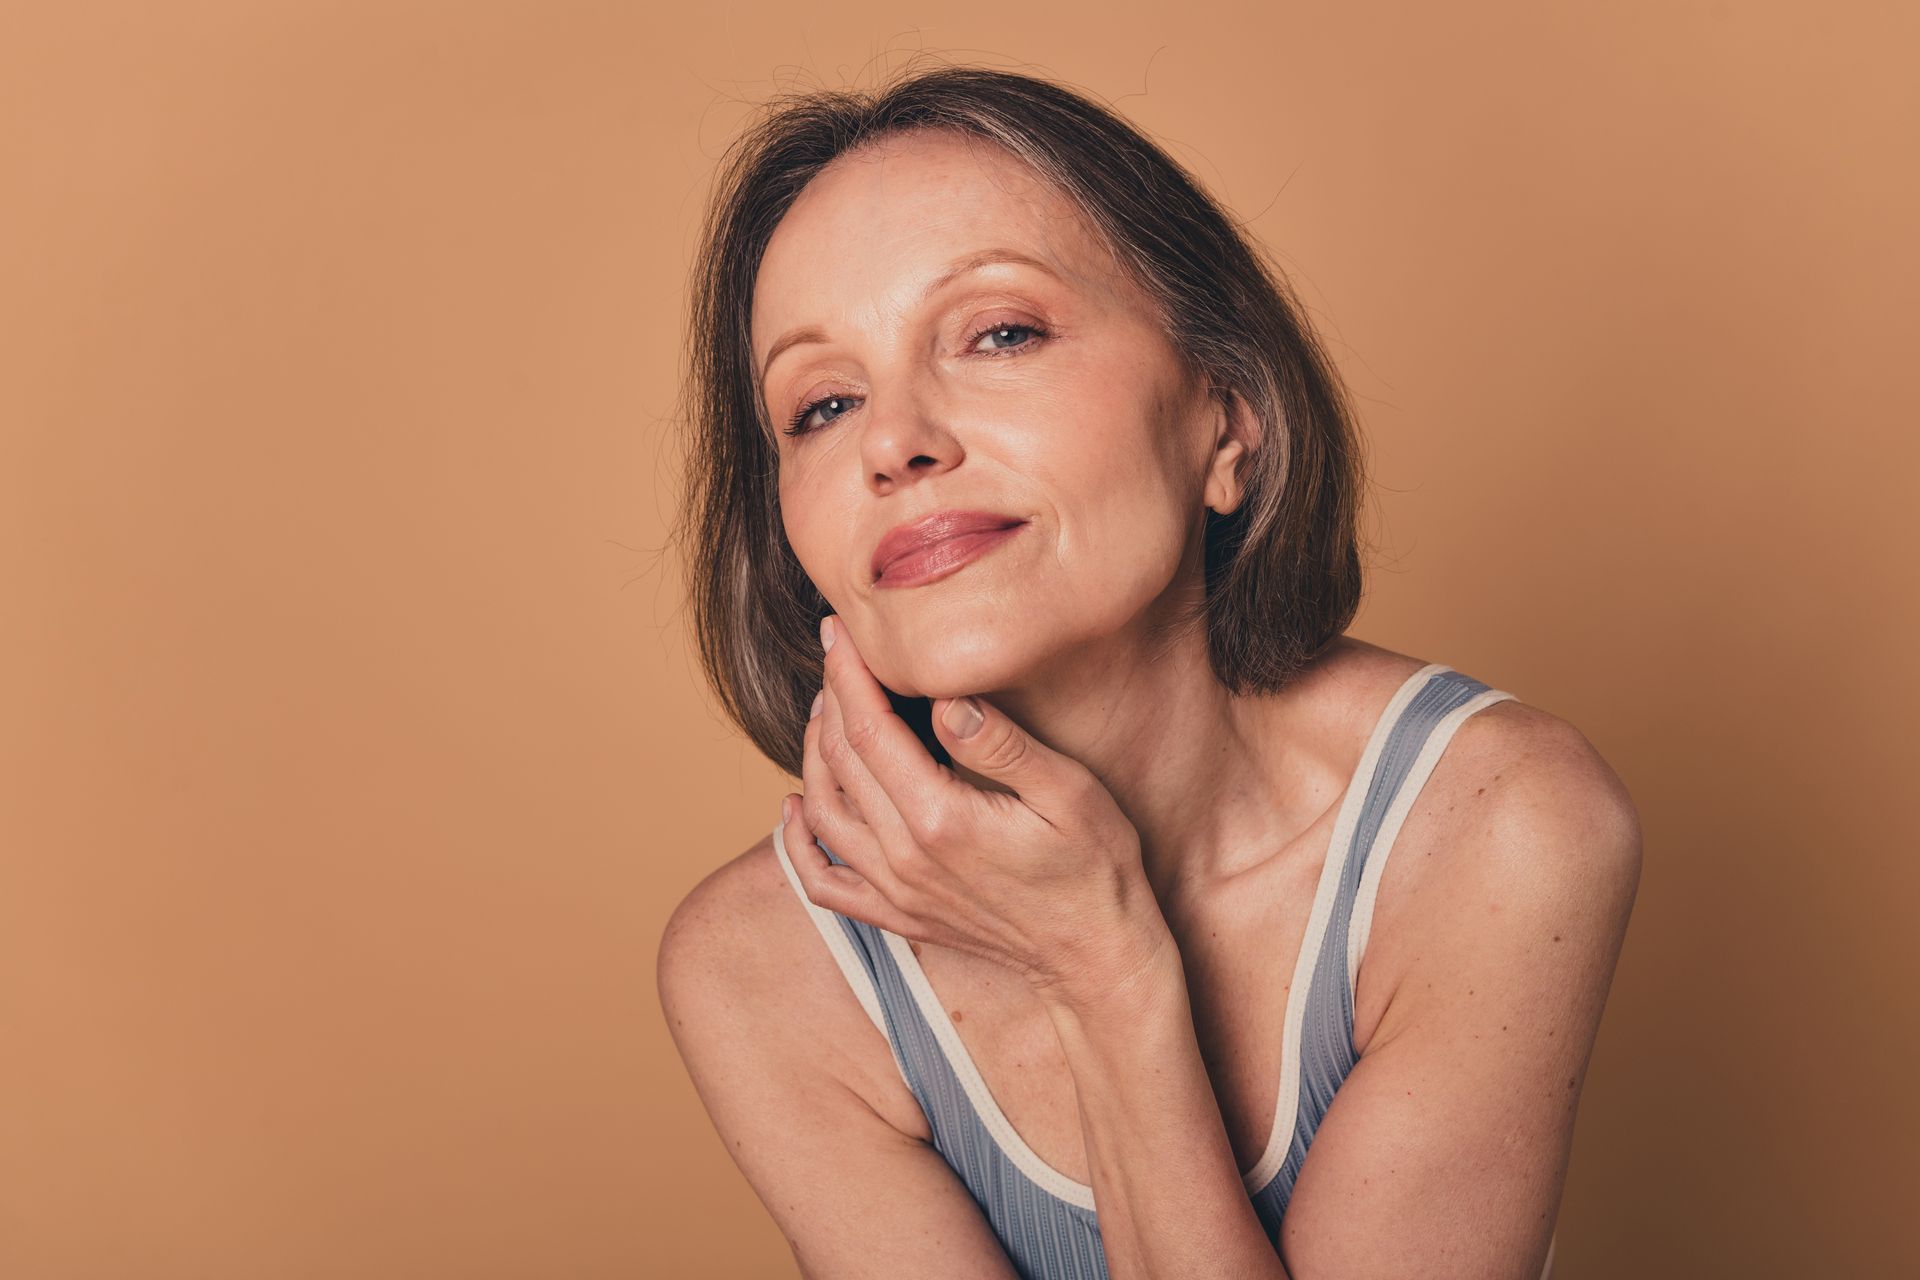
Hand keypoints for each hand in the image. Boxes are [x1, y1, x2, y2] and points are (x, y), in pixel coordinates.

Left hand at [781, 614, 1173, 1002]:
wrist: (1096, 957)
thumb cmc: (1095, 869)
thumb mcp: (1069, 793)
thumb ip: (1000, 743)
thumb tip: (944, 697)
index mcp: (941, 820)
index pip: (869, 730)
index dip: (848, 674)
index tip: (838, 632)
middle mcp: (905, 858)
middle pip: (839, 763)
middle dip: (830, 699)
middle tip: (836, 655)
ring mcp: (896, 892)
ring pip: (822, 814)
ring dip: (813, 756)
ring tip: (825, 711)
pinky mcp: (899, 916)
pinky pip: (824, 883)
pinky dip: (798, 844)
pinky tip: (795, 809)